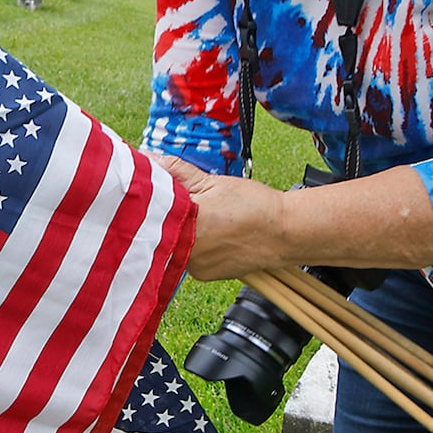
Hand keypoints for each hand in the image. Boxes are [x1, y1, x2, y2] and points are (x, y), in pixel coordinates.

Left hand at [154, 155, 289, 280]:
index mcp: (186, 223)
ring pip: (172, 240)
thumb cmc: (254, 207)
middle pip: (159, 225)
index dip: (150, 192)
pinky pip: (185, 255)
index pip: (151, 204)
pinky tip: (208, 232)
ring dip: (178, 227)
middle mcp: (186, 250)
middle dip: (165, 210)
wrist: (285, 233)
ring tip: (202, 216)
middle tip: (186, 199)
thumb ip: (176, 171)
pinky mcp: (202, 274)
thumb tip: (148, 158)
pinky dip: (191, 243)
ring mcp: (194, 266)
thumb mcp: (212, 181)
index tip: (151, 182)